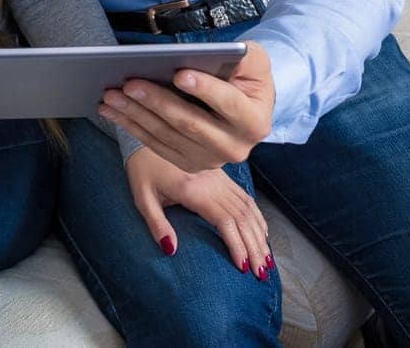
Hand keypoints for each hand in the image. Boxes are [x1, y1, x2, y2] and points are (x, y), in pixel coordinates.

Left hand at [99, 40, 274, 170]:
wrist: (242, 106)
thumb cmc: (244, 77)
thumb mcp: (254, 61)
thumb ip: (246, 56)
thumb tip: (221, 54)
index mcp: (254, 122)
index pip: (228, 104)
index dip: (204, 89)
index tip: (178, 74)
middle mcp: (234, 147)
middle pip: (190, 123)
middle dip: (157, 101)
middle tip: (129, 83)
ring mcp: (210, 159)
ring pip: (167, 135)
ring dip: (135, 114)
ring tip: (110, 95)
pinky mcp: (188, 163)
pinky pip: (155, 144)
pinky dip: (131, 126)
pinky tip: (111, 110)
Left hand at [124, 148, 273, 279]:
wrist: (150, 135)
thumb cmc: (142, 170)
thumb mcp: (142, 197)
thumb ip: (156, 224)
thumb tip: (171, 250)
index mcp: (193, 190)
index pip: (225, 221)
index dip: (238, 246)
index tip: (244, 268)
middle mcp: (212, 183)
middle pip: (242, 218)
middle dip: (254, 247)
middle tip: (262, 274)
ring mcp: (220, 178)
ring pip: (248, 209)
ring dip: (259, 235)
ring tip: (267, 260)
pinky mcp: (222, 175)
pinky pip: (245, 197)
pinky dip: (257, 217)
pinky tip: (262, 233)